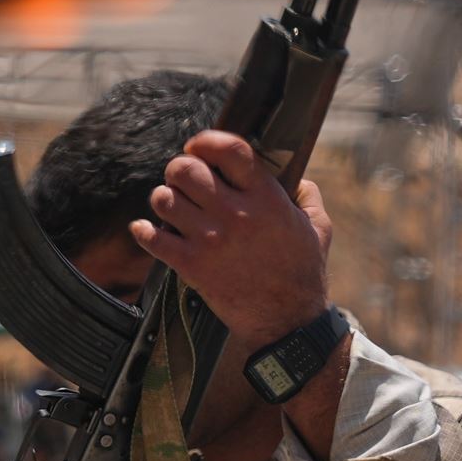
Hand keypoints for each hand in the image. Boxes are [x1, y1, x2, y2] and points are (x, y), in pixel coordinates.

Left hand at [128, 130, 332, 340]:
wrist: (287, 319)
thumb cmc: (303, 271)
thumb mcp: (318, 226)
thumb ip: (306, 195)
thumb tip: (296, 178)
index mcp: (266, 198)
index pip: (229, 149)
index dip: (206, 141)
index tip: (198, 146)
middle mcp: (235, 213)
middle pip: (186, 169)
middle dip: (179, 169)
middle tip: (183, 180)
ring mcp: (210, 239)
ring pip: (165, 199)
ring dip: (164, 199)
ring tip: (172, 206)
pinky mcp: (192, 265)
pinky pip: (152, 239)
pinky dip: (143, 231)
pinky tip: (145, 229)